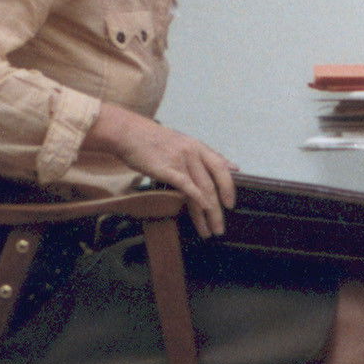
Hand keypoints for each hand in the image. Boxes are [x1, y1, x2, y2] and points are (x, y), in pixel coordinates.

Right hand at [86, 104, 237, 237]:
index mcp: (199, 147)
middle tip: (220, 229)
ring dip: (207, 213)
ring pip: (201, 190)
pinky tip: (202, 210)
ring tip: (209, 231)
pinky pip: (186, 185)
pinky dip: (197, 198)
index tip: (231, 205)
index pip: (221, 168)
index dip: (229, 187)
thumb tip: (233, 166)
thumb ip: (208, 156)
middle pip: (212, 184)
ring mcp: (181, 161)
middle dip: (218, 210)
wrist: (130, 133)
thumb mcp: (185, 143)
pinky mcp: (167, 168)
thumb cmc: (154, 140)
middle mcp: (194, 153)